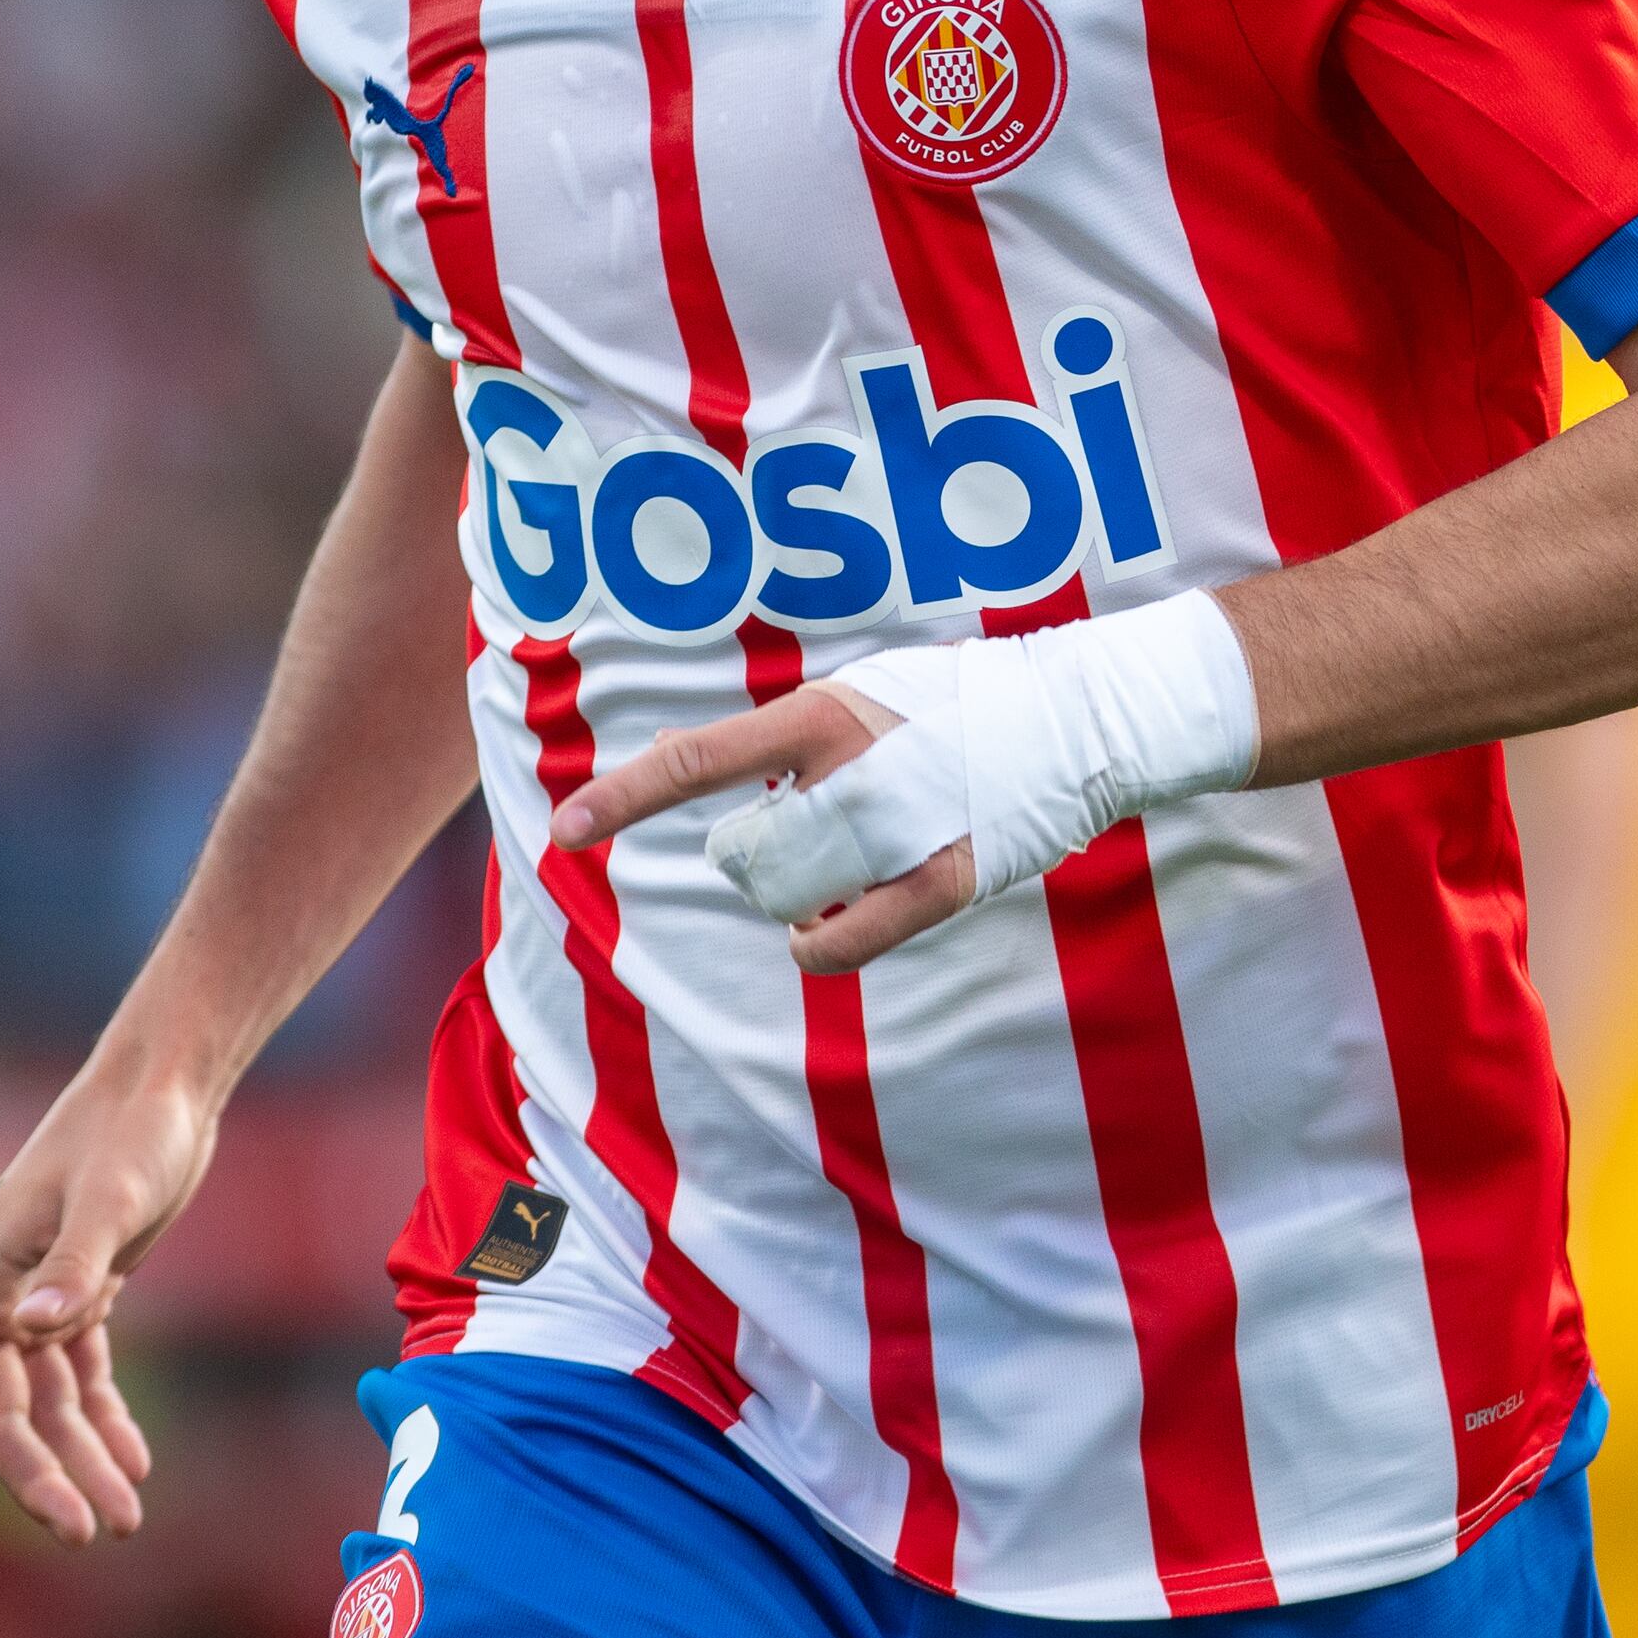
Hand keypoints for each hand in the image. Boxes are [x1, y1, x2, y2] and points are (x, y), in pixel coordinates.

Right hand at [0, 1068, 206, 1542]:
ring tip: (125, 1517)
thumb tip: (37, 1327)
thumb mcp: (112, 1194)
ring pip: (49, 1400)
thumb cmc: (133, 1129)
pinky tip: (137, 1461)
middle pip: (4, 1407)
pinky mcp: (82, 1290)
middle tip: (84, 1532)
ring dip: (82, 1458)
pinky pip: (84, 1374)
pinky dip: (108, 1418)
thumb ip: (75, 1262)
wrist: (170, 1087)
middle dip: (40, 1473)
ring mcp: (38, 1294)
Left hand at [548, 682, 979, 972]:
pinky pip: (839, 944)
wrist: (1073, 722)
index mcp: (826, 714)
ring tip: (831, 865)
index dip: (628, 794)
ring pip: (787, 898)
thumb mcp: (857, 692)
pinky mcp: (939, 884)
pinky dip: (814, 945)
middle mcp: (854, 772)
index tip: (564, 828)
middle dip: (755, 857)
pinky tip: (813, 933)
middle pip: (745, 854)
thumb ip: (774, 731)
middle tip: (800, 831)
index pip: (703, 758)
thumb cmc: (954, 704)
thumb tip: (678, 752)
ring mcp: (898, 833)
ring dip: (787, 896)